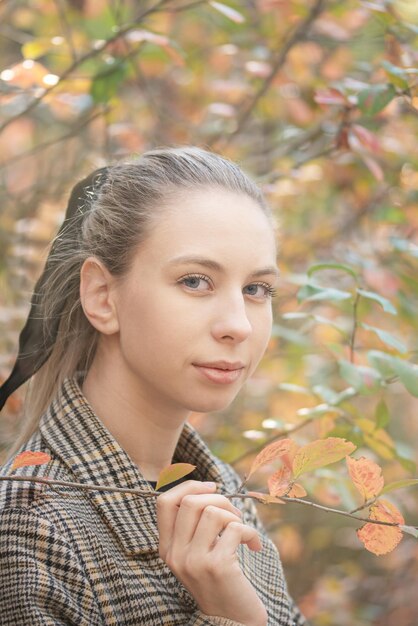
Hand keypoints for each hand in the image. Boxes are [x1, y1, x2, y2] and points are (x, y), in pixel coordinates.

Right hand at [156, 481, 267, 625]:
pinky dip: (250, 533)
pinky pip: (235, 529)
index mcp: (167, 549)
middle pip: (190, 502)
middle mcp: (175, 554)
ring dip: (235, 516)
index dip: (188, 486)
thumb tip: (208, 488)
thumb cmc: (219, 581)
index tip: (211, 487)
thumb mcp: (196, 554)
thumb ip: (193, 527)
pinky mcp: (217, 566)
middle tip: (233, 514)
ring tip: (243, 532)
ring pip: (213, 512)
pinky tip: (254, 546)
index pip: (164, 502)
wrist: (233, 621)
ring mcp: (194, 561)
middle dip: (219, 498)